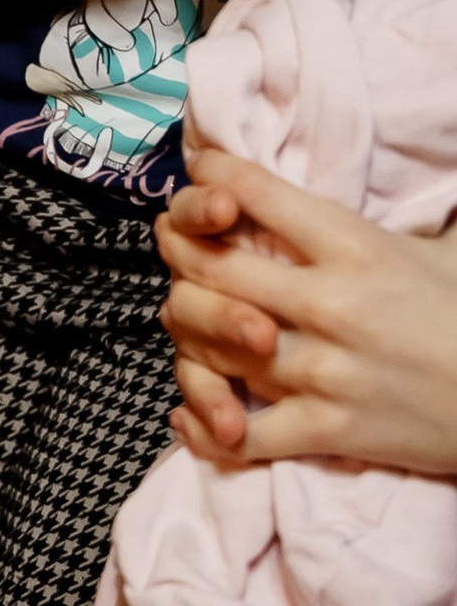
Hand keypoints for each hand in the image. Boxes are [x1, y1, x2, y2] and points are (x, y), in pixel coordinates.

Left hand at [156, 141, 456, 471]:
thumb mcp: (436, 249)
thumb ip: (383, 219)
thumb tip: (362, 175)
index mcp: (356, 247)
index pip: (256, 194)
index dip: (213, 174)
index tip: (201, 171)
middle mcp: (329, 304)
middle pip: (210, 267)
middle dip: (178, 249)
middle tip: (174, 242)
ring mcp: (323, 371)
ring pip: (210, 342)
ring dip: (185, 325)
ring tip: (184, 313)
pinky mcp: (327, 430)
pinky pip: (240, 434)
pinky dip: (204, 424)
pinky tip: (189, 411)